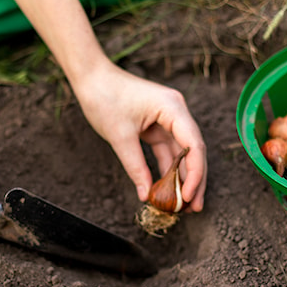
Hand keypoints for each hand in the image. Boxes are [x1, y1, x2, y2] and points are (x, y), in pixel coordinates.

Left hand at [73, 60, 206, 211]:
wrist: (90, 78)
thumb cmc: (104, 98)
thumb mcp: (120, 136)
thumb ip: (135, 166)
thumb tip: (145, 194)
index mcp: (173, 107)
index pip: (194, 144)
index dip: (196, 173)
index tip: (190, 197)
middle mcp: (176, 112)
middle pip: (193, 151)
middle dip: (194, 180)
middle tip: (194, 208)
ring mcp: (167, 119)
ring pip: (181, 154)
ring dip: (181, 178)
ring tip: (183, 205)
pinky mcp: (157, 125)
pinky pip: (166, 151)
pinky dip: (167, 169)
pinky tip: (168, 190)